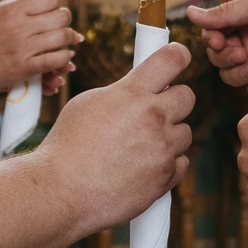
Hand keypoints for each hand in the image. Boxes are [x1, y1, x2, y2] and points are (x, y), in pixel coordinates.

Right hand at [0, 0, 78, 100]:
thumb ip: (13, 2)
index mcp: (10, 11)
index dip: (56, 1)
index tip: (55, 6)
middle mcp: (18, 28)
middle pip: (60, 17)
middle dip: (65, 19)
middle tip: (63, 23)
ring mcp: (22, 49)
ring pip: (62, 38)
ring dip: (69, 39)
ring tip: (67, 39)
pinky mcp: (23, 70)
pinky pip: (54, 61)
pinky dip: (63, 58)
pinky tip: (63, 57)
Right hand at [34, 43, 192, 235]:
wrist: (60, 192)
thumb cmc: (67, 146)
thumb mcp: (88, 103)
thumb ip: (121, 93)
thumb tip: (140, 89)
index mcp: (132, 93)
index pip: (172, 59)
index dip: (179, 55)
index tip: (178, 59)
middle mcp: (153, 118)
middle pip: (187, 96)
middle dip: (173, 101)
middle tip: (154, 110)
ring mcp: (162, 149)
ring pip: (184, 133)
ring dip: (168, 136)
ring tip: (139, 146)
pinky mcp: (164, 178)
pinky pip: (180, 163)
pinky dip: (166, 164)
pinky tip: (142, 167)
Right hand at [191, 0, 247, 100]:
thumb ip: (226, 13)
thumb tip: (191, 14)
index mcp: (247, 20)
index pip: (215, 32)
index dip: (212, 37)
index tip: (218, 38)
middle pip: (218, 56)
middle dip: (223, 56)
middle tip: (240, 52)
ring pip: (230, 75)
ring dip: (237, 72)